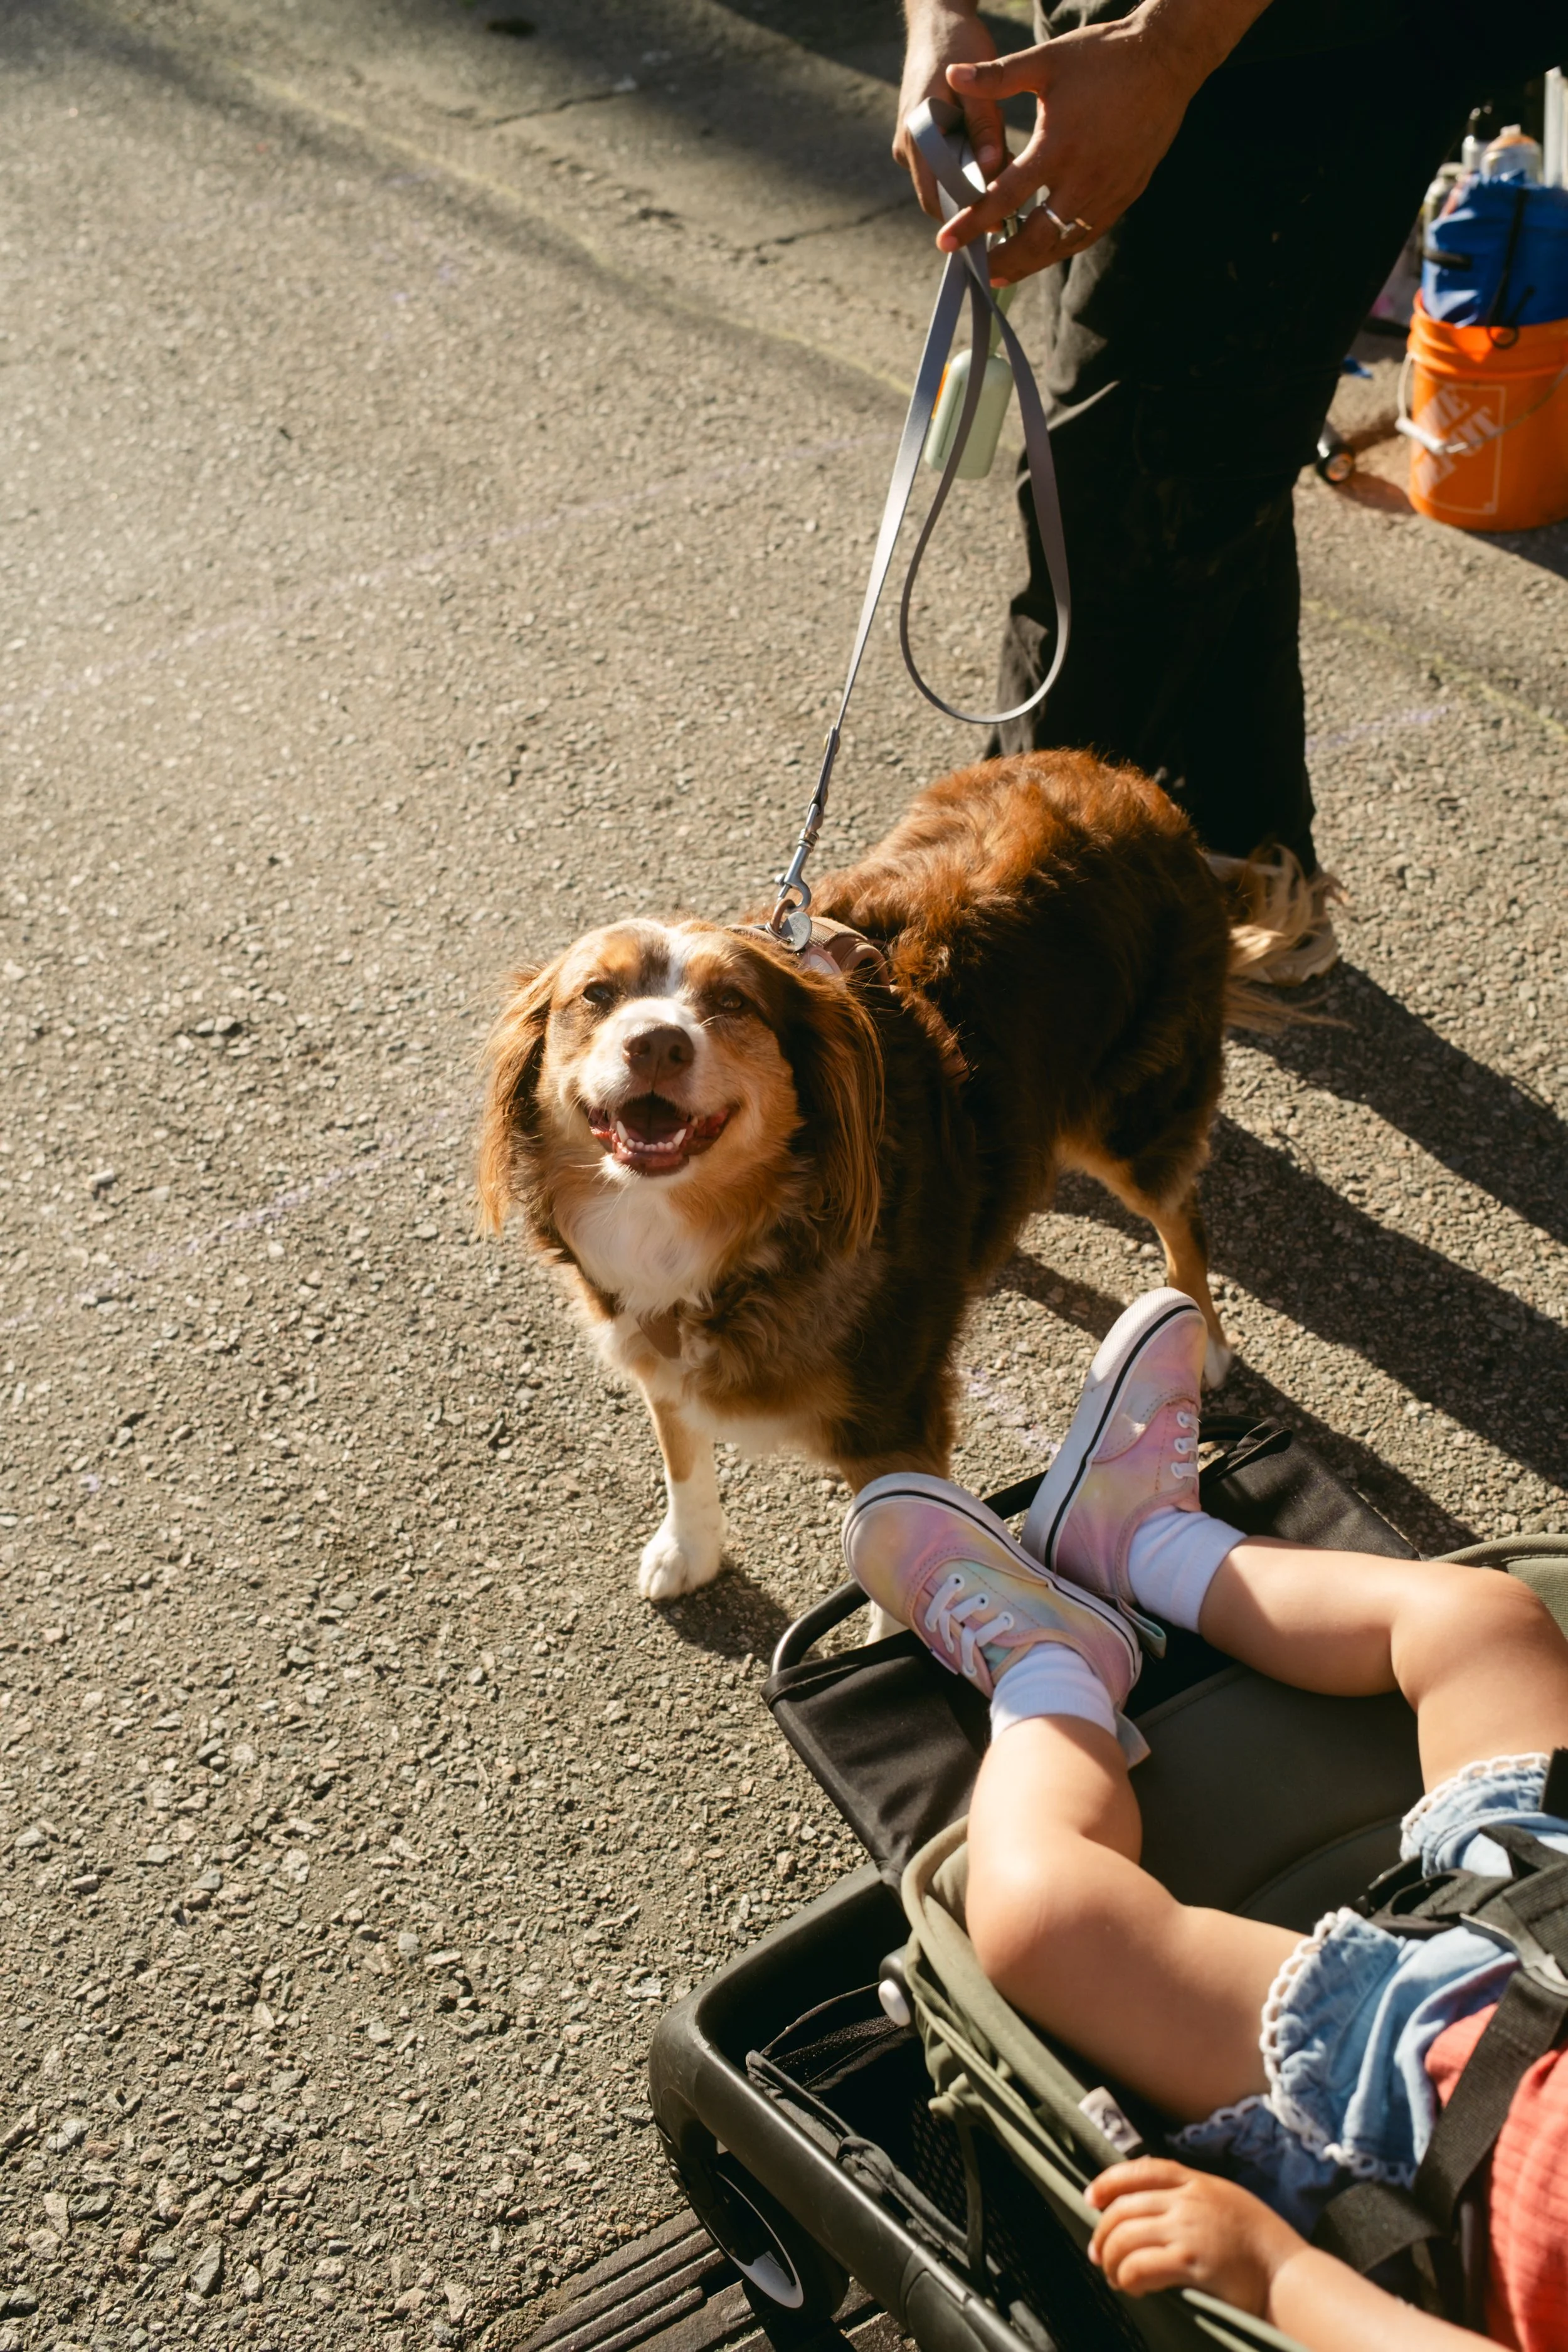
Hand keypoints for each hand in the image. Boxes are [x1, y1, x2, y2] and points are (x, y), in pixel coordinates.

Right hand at [893, 5, 1006, 220]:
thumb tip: (991, 168)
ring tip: (1006, 169)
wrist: (935, 23)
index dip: (965, 215)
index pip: (936, 198)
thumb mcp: (978, 85)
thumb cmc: (958, 45)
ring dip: (971, 184)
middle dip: (971, 203)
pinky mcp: (917, 141)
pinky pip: (942, 165)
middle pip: (939, 196)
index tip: (1000, 219)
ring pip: (942, 182)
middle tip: (1010, 204)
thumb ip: (984, 127)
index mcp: (917, 137)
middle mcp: (907, 148)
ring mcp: (910, 146)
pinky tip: (992, 153)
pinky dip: (965, 167)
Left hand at [934, 5, 1225, 283]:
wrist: (1166, 60)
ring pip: (1064, 244)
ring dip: (1032, 262)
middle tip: (977, 271)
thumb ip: (997, 76)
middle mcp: (1084, 179)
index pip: (1006, 198)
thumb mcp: (1047, 60)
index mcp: (1058, 147)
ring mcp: (1109, 191)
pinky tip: (1045, 251)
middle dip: (1003, 261)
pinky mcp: (1127, 194)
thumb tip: (952, 75)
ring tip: (1004, 271)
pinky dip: (1063, 246)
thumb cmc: (1104, 57)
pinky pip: (1089, 232)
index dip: (973, 225)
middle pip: (1036, 240)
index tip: (946, 243)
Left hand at [1087, 2158, 1303, 2313]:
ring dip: (1111, 2260)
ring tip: (1114, 2276)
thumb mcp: (1227, 2200)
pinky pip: (1140, 2266)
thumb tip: (1155, 2206)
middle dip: (1103, 2232)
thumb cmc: (1261, 2243)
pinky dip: (1128, 2277)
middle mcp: (1188, 2200)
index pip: (1141, 2169)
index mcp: (1197, 2181)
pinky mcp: (1190, 2263)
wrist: (1289, 2275)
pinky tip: (1132, 2288)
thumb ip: (1193, 2196)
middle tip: (1098, 2254)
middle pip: (1124, 2207)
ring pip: (1126, 2237)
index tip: (1092, 2198)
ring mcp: (1188, 2230)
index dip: (1109, 2181)